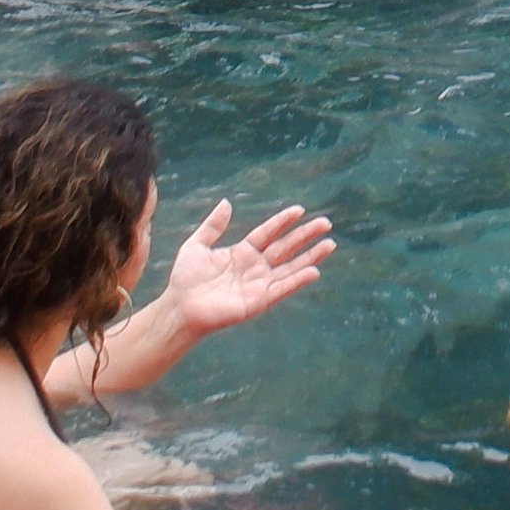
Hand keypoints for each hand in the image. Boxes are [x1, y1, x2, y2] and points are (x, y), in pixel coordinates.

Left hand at [153, 200, 331, 343]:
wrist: (180, 307)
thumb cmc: (185, 279)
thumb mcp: (196, 245)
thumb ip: (213, 226)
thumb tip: (226, 202)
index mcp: (242, 252)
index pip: (268, 233)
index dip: (283, 222)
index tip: (300, 210)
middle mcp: (255, 267)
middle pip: (285, 248)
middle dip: (305, 236)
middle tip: (325, 223)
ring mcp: (259, 284)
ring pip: (290, 267)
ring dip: (310, 257)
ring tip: (329, 244)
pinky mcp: (259, 301)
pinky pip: (282, 288)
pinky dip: (298, 280)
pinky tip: (314, 271)